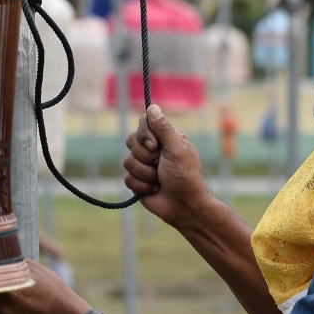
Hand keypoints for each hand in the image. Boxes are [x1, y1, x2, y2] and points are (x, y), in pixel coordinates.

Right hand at [122, 104, 211, 226]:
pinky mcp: (138, 181)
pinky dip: (142, 186)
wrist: (184, 207)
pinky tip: (155, 190)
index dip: (145, 135)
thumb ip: (163, 128)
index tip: (155, 146)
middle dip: (146, 157)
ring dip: (146, 174)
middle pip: (131, 141)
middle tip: (161, 165)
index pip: (143, 123)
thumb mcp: (177, 149)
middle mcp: (154, 149)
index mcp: (165, 137)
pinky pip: (127, 179)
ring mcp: (144, 165)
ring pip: (127, 161)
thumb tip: (152, 107)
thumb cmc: (186, 177)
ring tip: (160, 180)